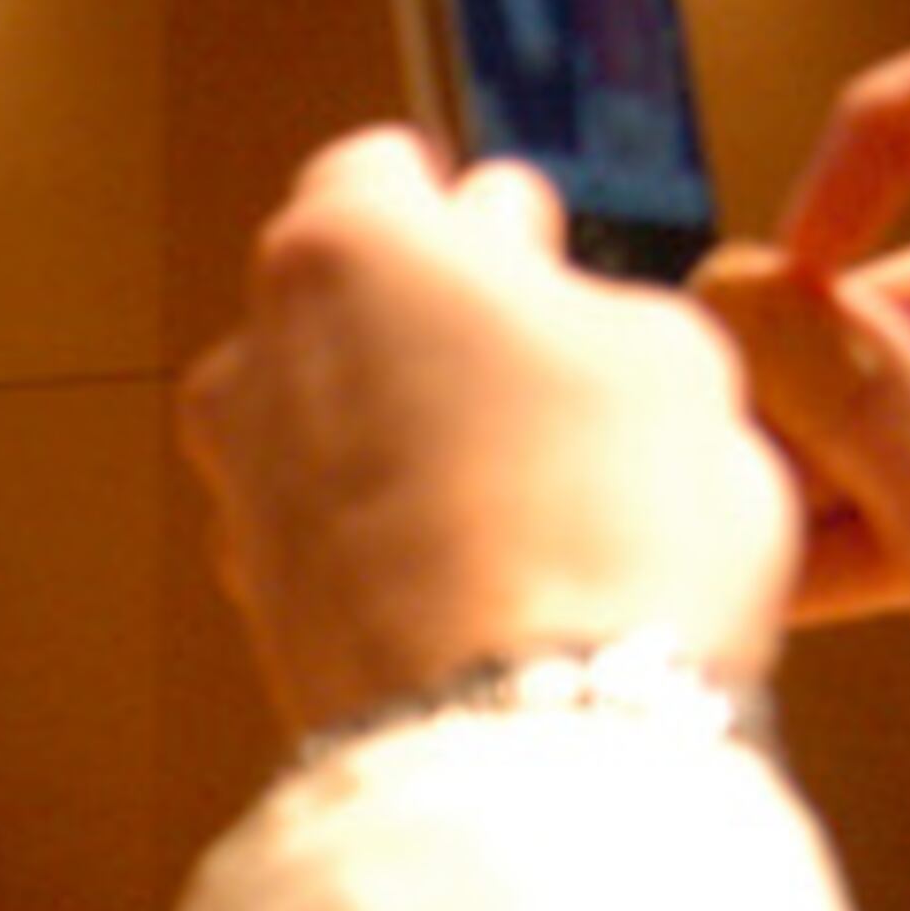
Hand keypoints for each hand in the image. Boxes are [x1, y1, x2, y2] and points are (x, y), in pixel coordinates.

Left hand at [179, 128, 794, 742]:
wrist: (531, 738)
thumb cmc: (607, 523)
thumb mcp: (669, 353)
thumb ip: (587, 297)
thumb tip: (552, 299)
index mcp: (344, 247)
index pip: (380, 172)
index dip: (467, 207)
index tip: (523, 240)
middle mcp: (257, 354)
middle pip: (343, 302)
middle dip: (432, 320)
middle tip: (544, 366)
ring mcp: (240, 483)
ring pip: (332, 422)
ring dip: (410, 433)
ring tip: (528, 489)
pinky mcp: (254, 598)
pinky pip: (331, 529)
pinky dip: (391, 534)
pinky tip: (486, 571)